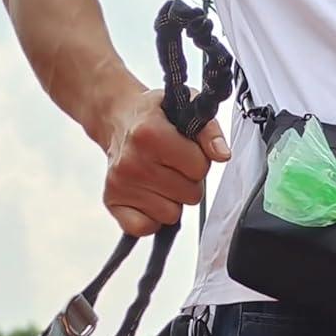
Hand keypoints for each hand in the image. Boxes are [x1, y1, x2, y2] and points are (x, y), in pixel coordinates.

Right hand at [97, 85, 229, 235]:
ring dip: (171, 200)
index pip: (199, 168)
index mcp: (150, 134)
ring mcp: (121, 184)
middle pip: (189, 196)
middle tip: (171, 165)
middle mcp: (132, 161)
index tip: (185, 150)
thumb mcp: (187, 108)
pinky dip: (151, 218)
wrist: (119, 118)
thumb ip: (210, 132)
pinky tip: (147, 196)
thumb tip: (222, 155)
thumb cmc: (154, 117)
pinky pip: (145, 228)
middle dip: (187, 182)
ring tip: (159, 177)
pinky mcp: (113, 202)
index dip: (198, 161)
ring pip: (171, 215)